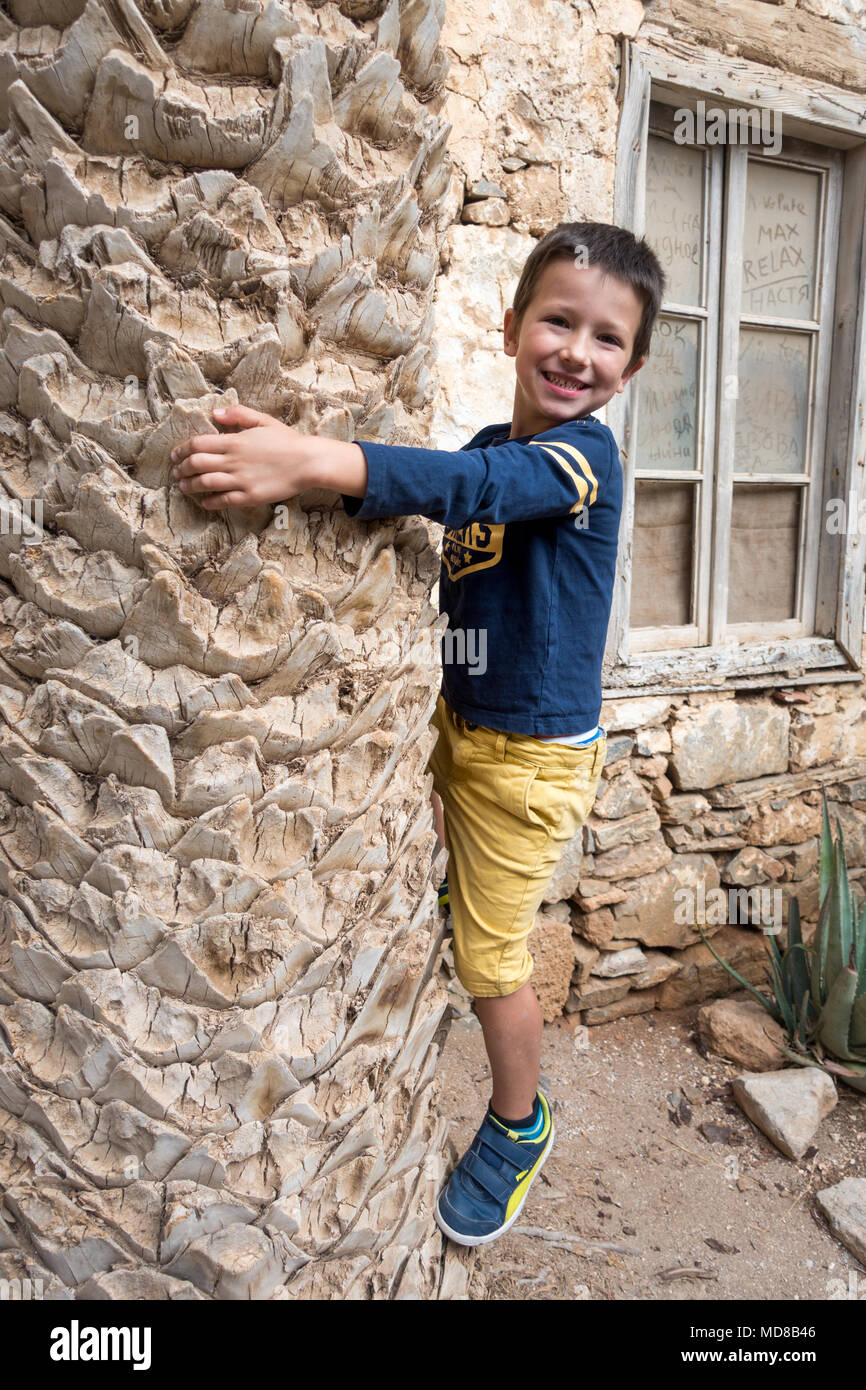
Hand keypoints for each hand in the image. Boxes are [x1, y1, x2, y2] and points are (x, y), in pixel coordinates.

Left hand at [170, 403, 312, 508]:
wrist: (308, 462)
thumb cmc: (287, 440)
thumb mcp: (263, 420)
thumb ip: (238, 414)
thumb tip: (215, 413)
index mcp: (235, 441)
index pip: (198, 444)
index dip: (182, 449)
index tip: (175, 454)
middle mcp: (234, 461)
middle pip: (196, 464)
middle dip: (181, 468)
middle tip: (176, 471)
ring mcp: (241, 480)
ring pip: (205, 483)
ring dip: (190, 486)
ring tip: (184, 487)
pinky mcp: (250, 496)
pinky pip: (223, 500)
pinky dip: (209, 501)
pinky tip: (204, 501)